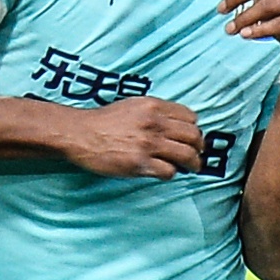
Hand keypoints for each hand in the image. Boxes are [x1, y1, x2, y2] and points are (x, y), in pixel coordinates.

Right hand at [60, 96, 205, 177]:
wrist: (80, 134)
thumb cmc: (104, 121)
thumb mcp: (133, 106)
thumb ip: (155, 112)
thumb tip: (176, 125)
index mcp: (154, 106)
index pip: (190, 117)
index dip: (193, 128)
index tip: (191, 137)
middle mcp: (154, 123)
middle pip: (193, 136)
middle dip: (199, 148)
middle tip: (196, 155)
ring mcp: (148, 144)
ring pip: (187, 155)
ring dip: (192, 164)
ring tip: (191, 168)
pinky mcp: (139, 163)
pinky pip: (168, 171)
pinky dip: (170, 174)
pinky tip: (163, 172)